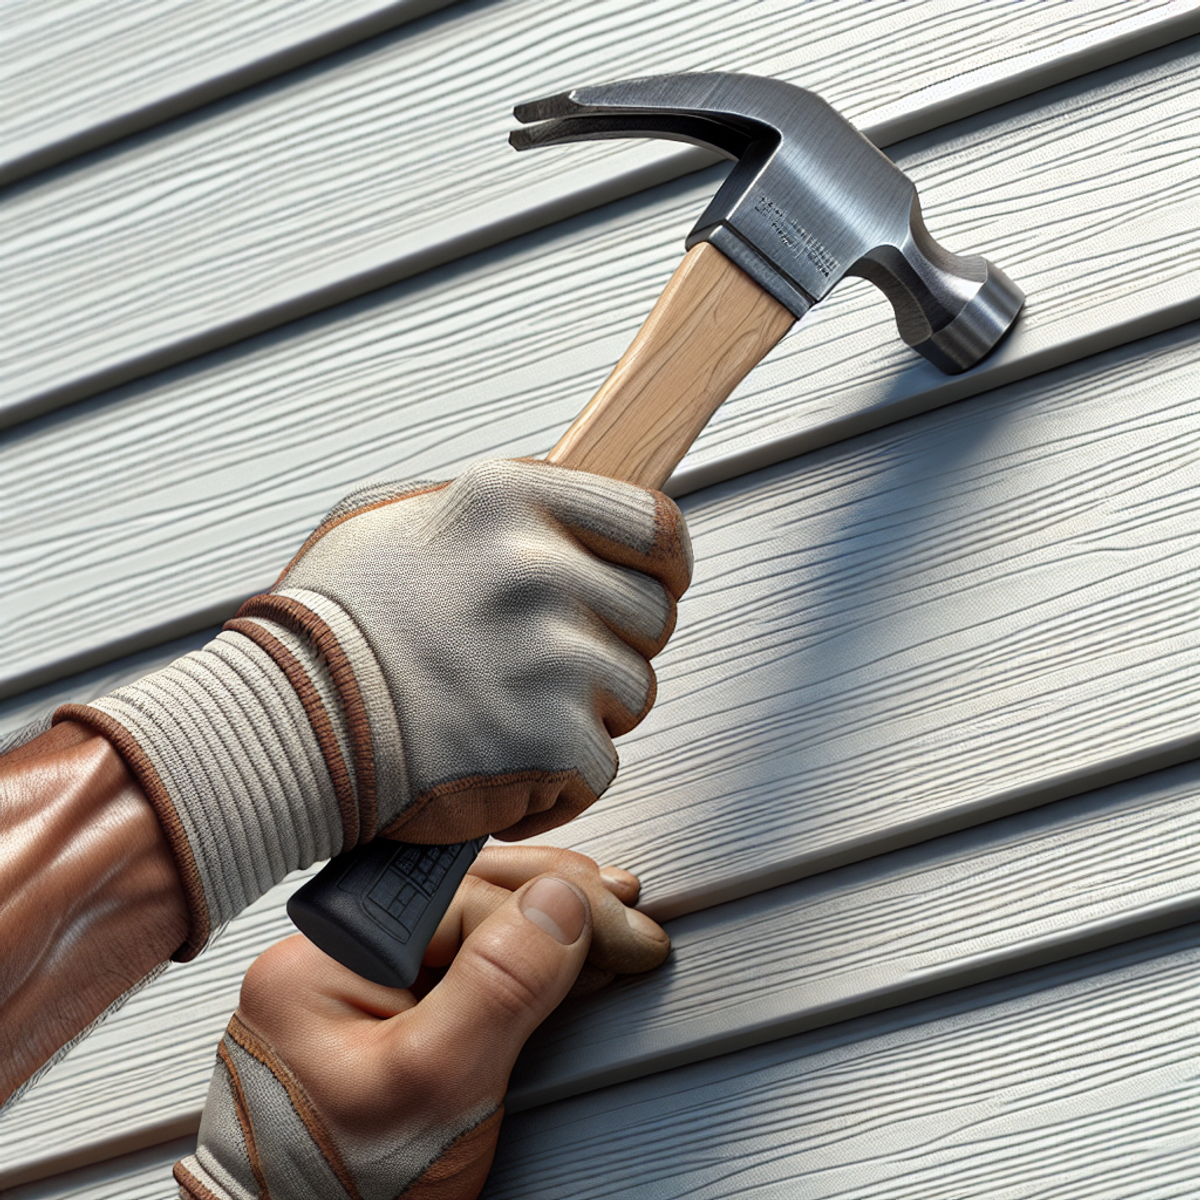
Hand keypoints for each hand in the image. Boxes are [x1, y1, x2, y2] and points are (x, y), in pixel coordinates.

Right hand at [56, 459, 691, 954]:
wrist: (279, 725)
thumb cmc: (327, 627)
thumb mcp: (394, 516)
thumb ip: (490, 511)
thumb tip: (556, 519)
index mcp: (507, 499)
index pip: (653, 523)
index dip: (661, 565)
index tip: (650, 585)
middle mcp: (537, 570)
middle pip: (653, 616)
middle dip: (614, 645)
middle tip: (548, 666)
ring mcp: (549, 657)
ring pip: (633, 693)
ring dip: (585, 713)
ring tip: (506, 713)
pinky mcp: (548, 741)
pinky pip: (601, 764)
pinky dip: (559, 779)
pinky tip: (501, 760)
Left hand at [175, 847, 668, 1199]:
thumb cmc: (338, 1193)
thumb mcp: (436, 1088)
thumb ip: (497, 985)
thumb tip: (556, 901)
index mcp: (323, 957)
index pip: (462, 893)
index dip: (553, 902)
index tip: (617, 927)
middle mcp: (334, 957)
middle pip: (468, 894)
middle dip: (559, 899)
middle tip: (628, 923)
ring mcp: (358, 986)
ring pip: (470, 921)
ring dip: (547, 918)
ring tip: (604, 925)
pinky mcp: (384, 1016)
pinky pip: (462, 958)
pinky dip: (522, 952)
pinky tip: (557, 955)